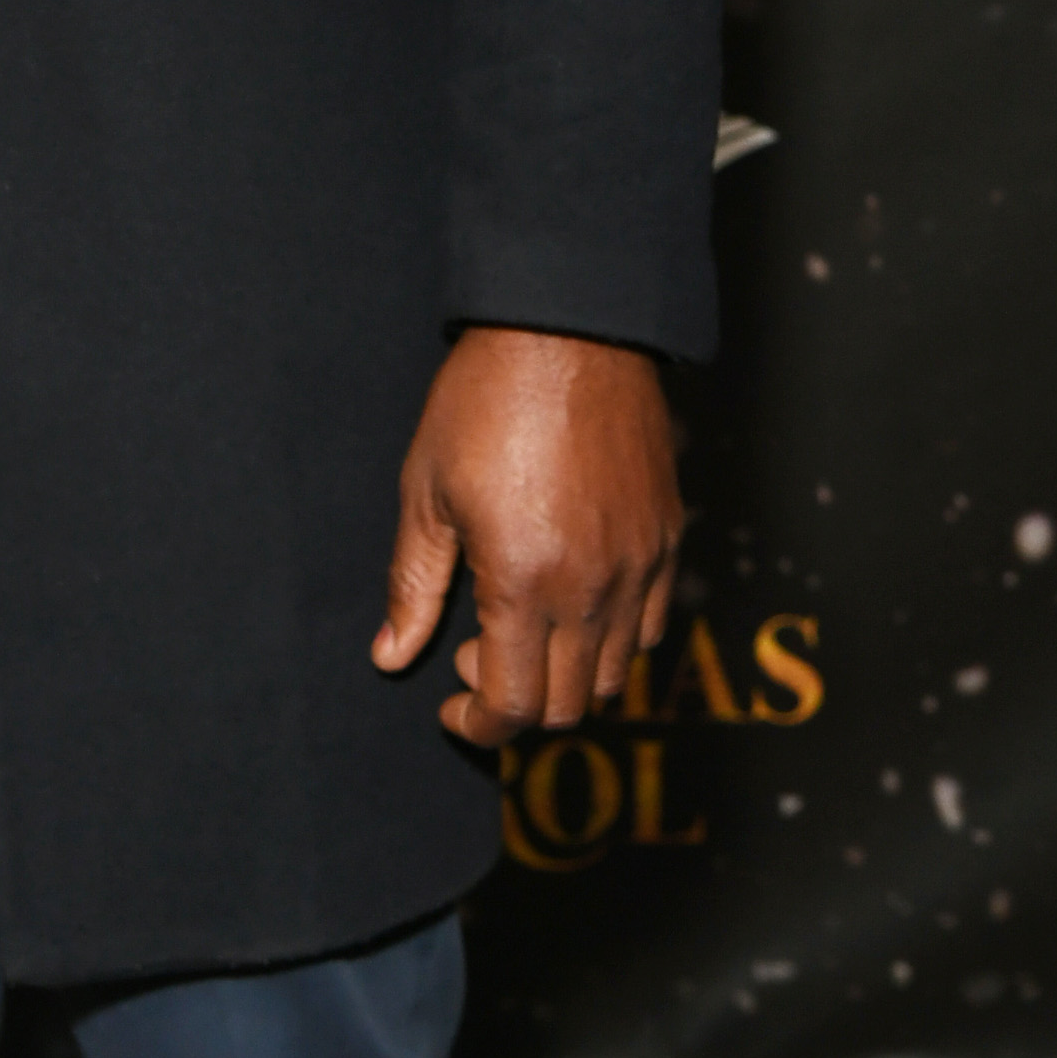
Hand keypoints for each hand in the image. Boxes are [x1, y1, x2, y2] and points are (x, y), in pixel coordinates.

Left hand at [371, 324, 679, 744]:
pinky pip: (648, 626)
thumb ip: (413, 585)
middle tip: (474, 659)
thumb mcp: (426, 491)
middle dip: (516, 704)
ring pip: (615, 675)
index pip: (513, 704)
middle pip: (569, 705)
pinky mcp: (665, 538)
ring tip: (520, 628)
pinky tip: (569, 600)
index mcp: (523, 580)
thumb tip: (391, 655)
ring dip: (565, 677)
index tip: (451, 710)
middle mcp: (590, 587)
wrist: (567, 331)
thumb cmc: (483, 401)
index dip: (478, 726)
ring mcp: (637, 565)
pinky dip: (610, 640)